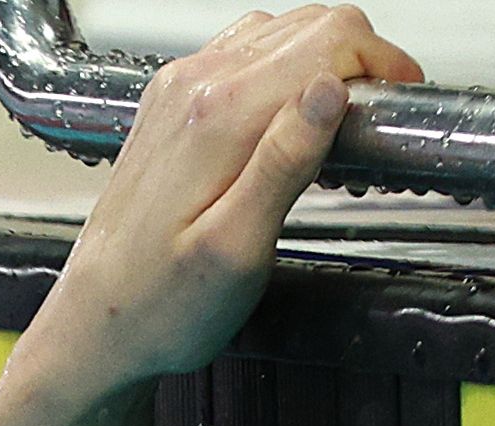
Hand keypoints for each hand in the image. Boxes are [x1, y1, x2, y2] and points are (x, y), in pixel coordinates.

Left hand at [17, 6, 423, 402]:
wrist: (94, 326)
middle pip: (308, 24)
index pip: (330, 39)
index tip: (401, 100)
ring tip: (345, 118)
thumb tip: (330, 91)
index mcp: (219, 115)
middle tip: (381, 113)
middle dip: (361, 57)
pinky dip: (284, 70)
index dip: (383, 61)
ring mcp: (175, 95)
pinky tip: (294, 118)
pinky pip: (242, 57)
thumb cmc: (159, 305)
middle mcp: (192, 89)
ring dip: (324, 59)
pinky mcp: (169, 110)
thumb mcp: (239, 246)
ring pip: (277, 33)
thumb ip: (286, 162)